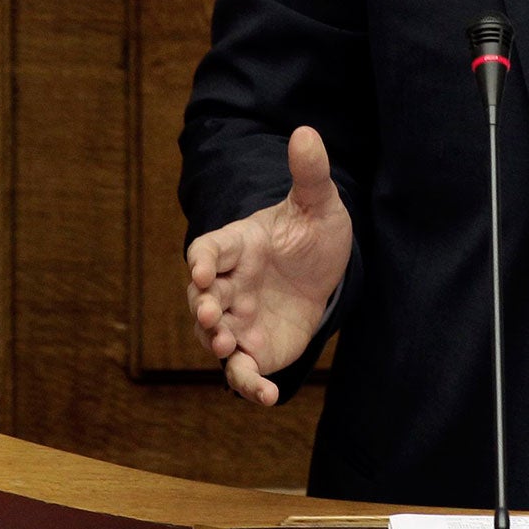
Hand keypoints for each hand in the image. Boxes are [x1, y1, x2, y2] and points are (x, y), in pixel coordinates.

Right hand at [186, 125, 353, 404]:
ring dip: (215, 346)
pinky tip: (265, 397)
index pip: (206, 251)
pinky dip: (248, 385)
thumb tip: (306, 131)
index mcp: (235, 246)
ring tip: (228, 350)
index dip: (200, 262)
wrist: (329, 272)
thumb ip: (309, 173)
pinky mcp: (255, 348)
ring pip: (213, 337)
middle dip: (200, 308)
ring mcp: (237, 319)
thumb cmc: (313, 233)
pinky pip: (244, 371)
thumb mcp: (318, 202)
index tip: (201, 273)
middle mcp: (228, 285)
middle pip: (200, 298)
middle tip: (209, 317)